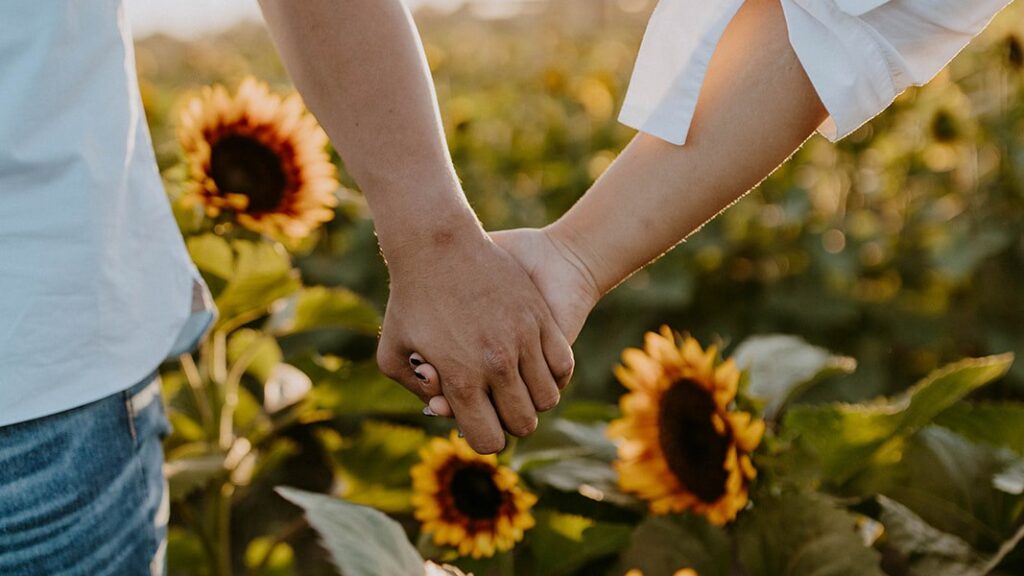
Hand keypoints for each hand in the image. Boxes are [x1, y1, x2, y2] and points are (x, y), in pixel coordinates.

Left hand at [376, 229, 573, 453]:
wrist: (437, 243)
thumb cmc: (409, 299)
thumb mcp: (393, 351)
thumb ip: (416, 391)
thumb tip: (443, 410)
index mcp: (461, 379)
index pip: (488, 440)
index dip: (484, 439)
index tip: (478, 424)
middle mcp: (496, 364)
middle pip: (523, 424)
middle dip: (510, 422)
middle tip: (497, 405)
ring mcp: (523, 339)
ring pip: (547, 399)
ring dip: (533, 399)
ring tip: (517, 384)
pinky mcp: (541, 318)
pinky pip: (562, 367)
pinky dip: (552, 375)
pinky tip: (534, 365)